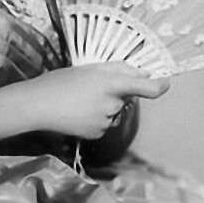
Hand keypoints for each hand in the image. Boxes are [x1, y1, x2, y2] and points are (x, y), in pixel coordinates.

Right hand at [28, 62, 168, 138]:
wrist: (38, 106)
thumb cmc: (60, 82)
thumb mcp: (89, 68)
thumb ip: (119, 69)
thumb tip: (143, 72)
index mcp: (112, 84)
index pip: (147, 88)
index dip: (160, 85)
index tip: (165, 82)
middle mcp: (113, 105)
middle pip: (125, 97)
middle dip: (115, 92)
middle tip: (91, 86)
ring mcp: (106, 122)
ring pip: (114, 111)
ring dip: (104, 105)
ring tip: (79, 100)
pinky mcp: (98, 134)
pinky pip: (104, 123)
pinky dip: (95, 118)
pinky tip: (77, 113)